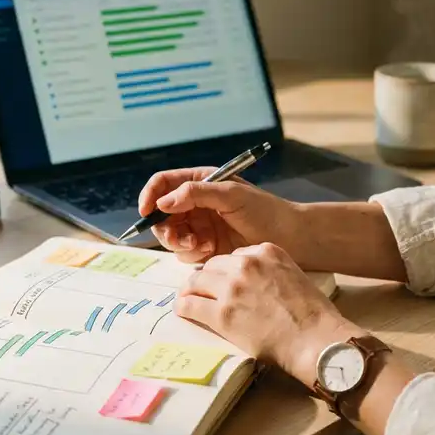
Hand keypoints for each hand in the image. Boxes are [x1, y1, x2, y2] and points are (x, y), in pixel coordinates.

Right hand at [138, 167, 302, 263]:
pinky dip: (190, 253)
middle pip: (161, 213)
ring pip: (170, 235)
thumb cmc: (264, 210)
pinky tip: (209, 251)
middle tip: (179, 238)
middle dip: (165, 227)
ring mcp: (198, 225)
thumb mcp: (232, 194)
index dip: (150, 195)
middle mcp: (195, 202)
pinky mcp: (204, 246)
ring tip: (200, 245)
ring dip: (179, 242)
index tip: (146, 211)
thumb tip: (164, 201)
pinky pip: (183, 252)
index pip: (163, 183)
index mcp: (200, 181)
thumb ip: (197, 193)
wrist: (288, 238)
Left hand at [174, 242, 365, 385]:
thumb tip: (255, 285)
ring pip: (196, 280)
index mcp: (267, 252)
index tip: (226, 281)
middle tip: (205, 292)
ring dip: (191, 290)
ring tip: (188, 299)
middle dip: (208, 279)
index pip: (234, 256)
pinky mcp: (221, 313)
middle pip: (213, 265)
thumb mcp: (295, 276)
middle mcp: (247, 264)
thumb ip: (271, 271)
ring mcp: (232, 287)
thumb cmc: (313, 315)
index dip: (228, 271)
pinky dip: (183, 306)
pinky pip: (190, 304)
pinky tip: (183, 310)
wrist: (316, 339)